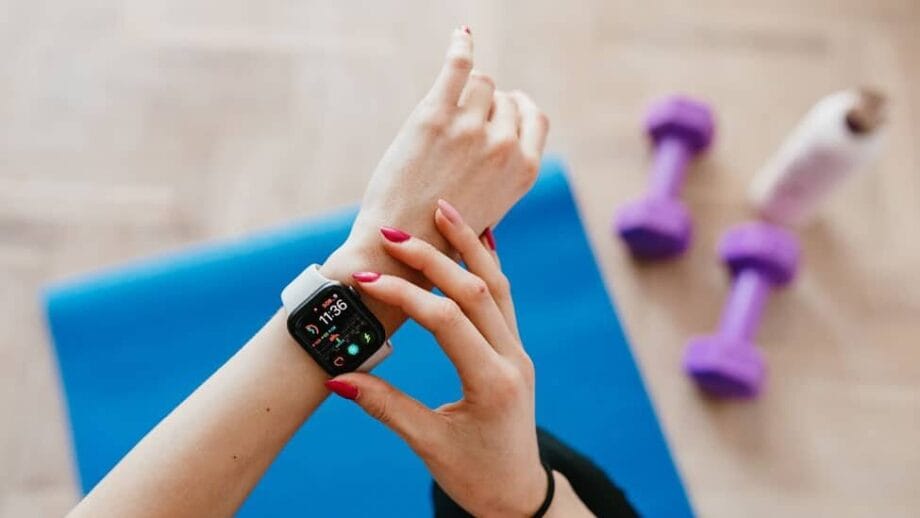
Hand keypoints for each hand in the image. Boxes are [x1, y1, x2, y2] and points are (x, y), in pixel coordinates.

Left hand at [321, 27, 548, 328]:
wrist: (401, 246)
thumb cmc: (440, 233)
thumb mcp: (490, 209)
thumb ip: (502, 174)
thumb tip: (506, 145)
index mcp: (524, 170)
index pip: (534, 117)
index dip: (516, 110)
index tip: (502, 108)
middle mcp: (505, 146)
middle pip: (503, 98)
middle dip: (484, 105)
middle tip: (459, 125)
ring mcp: (471, 128)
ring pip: (480, 82)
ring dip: (465, 91)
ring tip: (445, 112)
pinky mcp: (436, 116)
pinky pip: (458, 67)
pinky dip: (461, 47)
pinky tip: (462, 36)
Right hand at [327, 201, 591, 516]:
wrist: (518, 494)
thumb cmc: (475, 475)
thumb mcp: (428, 444)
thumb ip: (385, 406)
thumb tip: (336, 378)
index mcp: (491, 382)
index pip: (445, 321)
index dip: (403, 295)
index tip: (364, 280)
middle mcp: (512, 359)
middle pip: (475, 290)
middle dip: (432, 257)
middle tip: (395, 232)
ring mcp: (518, 352)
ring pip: (497, 285)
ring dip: (469, 246)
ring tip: (444, 210)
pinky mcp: (514, 350)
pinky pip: (504, 298)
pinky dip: (487, 265)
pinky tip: (477, 239)